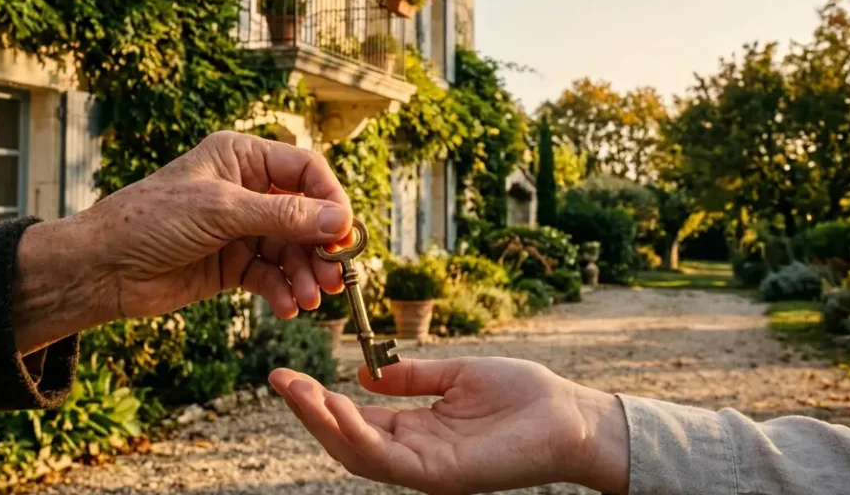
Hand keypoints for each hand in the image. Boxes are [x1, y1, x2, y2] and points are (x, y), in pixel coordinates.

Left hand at [13, 131, 353, 352]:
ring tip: (309, 300)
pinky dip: (282, 291)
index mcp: (242, 157)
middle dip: (321, 247)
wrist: (102, 269)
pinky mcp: (232, 264)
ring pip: (291, 250)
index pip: (306, 171)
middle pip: (306, 215)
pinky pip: (271, 275)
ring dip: (304, 275)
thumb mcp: (222, 212)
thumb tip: (341, 222)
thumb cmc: (151, 221)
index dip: (331, 200)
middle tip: (336, 277)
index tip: (346, 234)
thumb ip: (284, 217)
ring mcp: (240, 228)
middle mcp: (247, 189)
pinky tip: (286, 308)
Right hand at [269, 357, 629, 494]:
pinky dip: (358, 435)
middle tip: (278, 380)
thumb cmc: (523, 396)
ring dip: (323, 423)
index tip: (287, 374)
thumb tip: (364, 373)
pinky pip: (389, 459)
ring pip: (359, 454)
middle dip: (309, 412)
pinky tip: (338, 406)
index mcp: (418, 430)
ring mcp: (427, 469)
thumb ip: (412, 377)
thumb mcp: (458, 376)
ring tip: (296, 390)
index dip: (320, 400)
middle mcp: (416, 454)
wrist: (571, 416)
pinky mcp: (443, 476)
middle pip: (347, 440)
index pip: (357, 419)